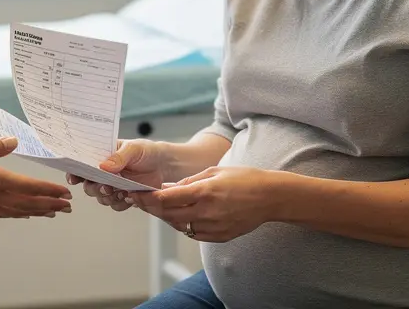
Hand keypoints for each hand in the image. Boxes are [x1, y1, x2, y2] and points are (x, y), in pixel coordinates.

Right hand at [0, 137, 73, 218]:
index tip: (65, 194)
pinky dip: (18, 214)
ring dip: (37, 212)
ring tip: (52, 213)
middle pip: (29, 203)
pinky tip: (21, 214)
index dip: (49, 191)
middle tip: (68, 208)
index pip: (30, 187)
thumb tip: (14, 141)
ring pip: (18, 211)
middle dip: (50, 204)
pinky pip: (4, 214)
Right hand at [66, 139, 167, 210]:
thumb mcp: (133, 148)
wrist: (165, 165)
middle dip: (94, 188)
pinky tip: (130, 196)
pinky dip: (121, 203)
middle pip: (88, 186)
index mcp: (101, 157)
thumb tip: (103, 166)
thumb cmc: (147, 151)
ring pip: (101, 198)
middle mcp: (104, 173)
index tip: (74, 178)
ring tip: (121, 191)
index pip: (82, 165)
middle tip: (106, 187)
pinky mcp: (124, 196)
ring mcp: (113, 186)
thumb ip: (119, 157)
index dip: (74, 172)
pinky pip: (115, 205)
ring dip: (108, 197)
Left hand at [130, 166, 277, 241]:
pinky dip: (185, 224)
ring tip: (161, 205)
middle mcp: (207, 212)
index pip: (167, 199)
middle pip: (168, 215)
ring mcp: (213, 227)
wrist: (270, 197)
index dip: (149, 198)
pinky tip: (184, 214)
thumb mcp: (213, 171)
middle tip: (142, 201)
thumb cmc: (243, 179)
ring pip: (179, 225)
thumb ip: (188, 182)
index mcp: (204, 192)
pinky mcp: (219, 236)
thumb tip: (166, 188)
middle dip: (152, 208)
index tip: (138, 194)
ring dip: (167, 216)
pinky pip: (194, 233)